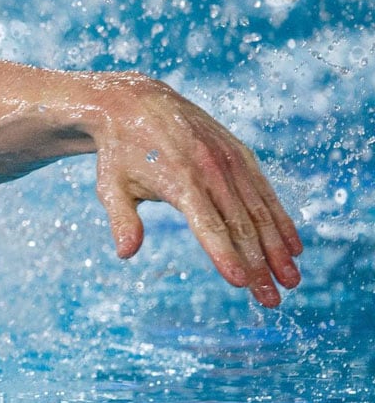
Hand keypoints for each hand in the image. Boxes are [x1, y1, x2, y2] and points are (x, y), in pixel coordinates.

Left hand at [88, 74, 301, 306]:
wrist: (136, 102)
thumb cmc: (119, 152)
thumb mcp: (110, 186)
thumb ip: (121, 219)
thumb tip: (125, 253)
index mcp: (180, 181)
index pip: (208, 226)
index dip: (225, 255)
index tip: (241, 282)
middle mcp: (212, 170)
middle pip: (241, 226)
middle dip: (259, 266)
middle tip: (272, 300)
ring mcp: (230, 161)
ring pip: (260, 212)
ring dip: (277, 249)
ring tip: (291, 281)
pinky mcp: (241, 154)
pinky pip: (265, 192)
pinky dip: (281, 220)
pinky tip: (293, 246)